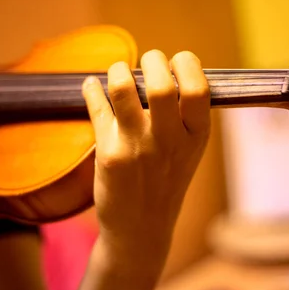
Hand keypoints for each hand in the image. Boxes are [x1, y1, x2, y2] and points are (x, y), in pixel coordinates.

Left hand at [82, 49, 210, 266]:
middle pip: (160, 83)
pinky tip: (91, 86)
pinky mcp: (109, 154)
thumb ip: (183, 114)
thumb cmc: (165, 182)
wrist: (141, 229)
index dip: (185, 64)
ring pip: (123, 89)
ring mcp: (137, 147)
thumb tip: (164, 67)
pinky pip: (97, 107)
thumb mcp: (188, 151)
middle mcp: (169, 140)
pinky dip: (91, 89)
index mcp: (196, 136)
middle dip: (152, 60)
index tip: (175, 62)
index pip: (197, 87)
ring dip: (119, 71)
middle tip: (147, 63)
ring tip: (119, 73)